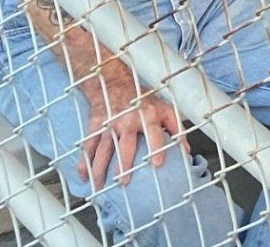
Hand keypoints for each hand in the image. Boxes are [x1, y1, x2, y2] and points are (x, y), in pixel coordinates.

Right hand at [78, 64, 180, 186]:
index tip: (158, 164)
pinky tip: (83, 178)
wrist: (114, 83)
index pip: (154, 132)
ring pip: (103, 150)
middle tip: (124, 181)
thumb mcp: (163, 107)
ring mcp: (109, 124)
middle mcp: (127, 120)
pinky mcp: (94, 127)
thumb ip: (175, 127)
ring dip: (100, 169)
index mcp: (147, 115)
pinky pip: (88, 147)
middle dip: (124, 163)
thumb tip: (186, 150)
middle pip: (125, 145)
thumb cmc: (142, 100)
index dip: (157, 147)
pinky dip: (84, 163)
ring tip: (100, 186)